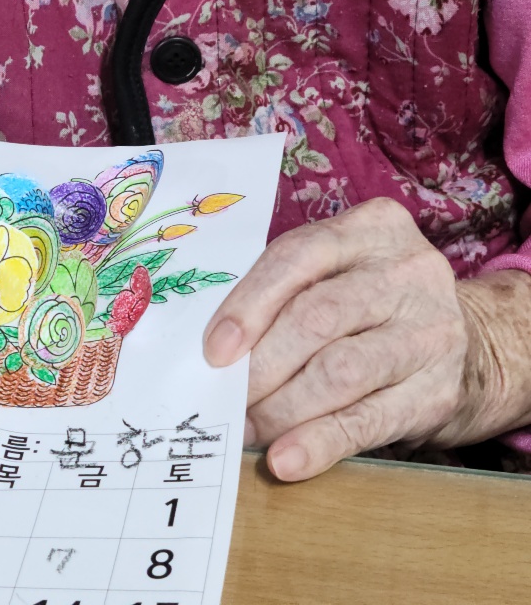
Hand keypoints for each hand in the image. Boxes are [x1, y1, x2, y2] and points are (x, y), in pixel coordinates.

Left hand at [202, 196, 530, 479]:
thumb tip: (217, 347)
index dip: (249, 304)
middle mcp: (407, 271)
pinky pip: (370, 420)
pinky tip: (286, 459)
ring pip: (340, 370)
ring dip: (283, 407)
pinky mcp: (440, 392)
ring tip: (247, 428)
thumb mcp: (342, 272)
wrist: (471, 345)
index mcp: (374, 228)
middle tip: (224, 398)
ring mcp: (430, 331)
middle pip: (317, 316)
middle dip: (262, 364)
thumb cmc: (375, 303)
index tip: (214, 350)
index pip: (298, 257)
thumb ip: (288, 291)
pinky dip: (321, 442)